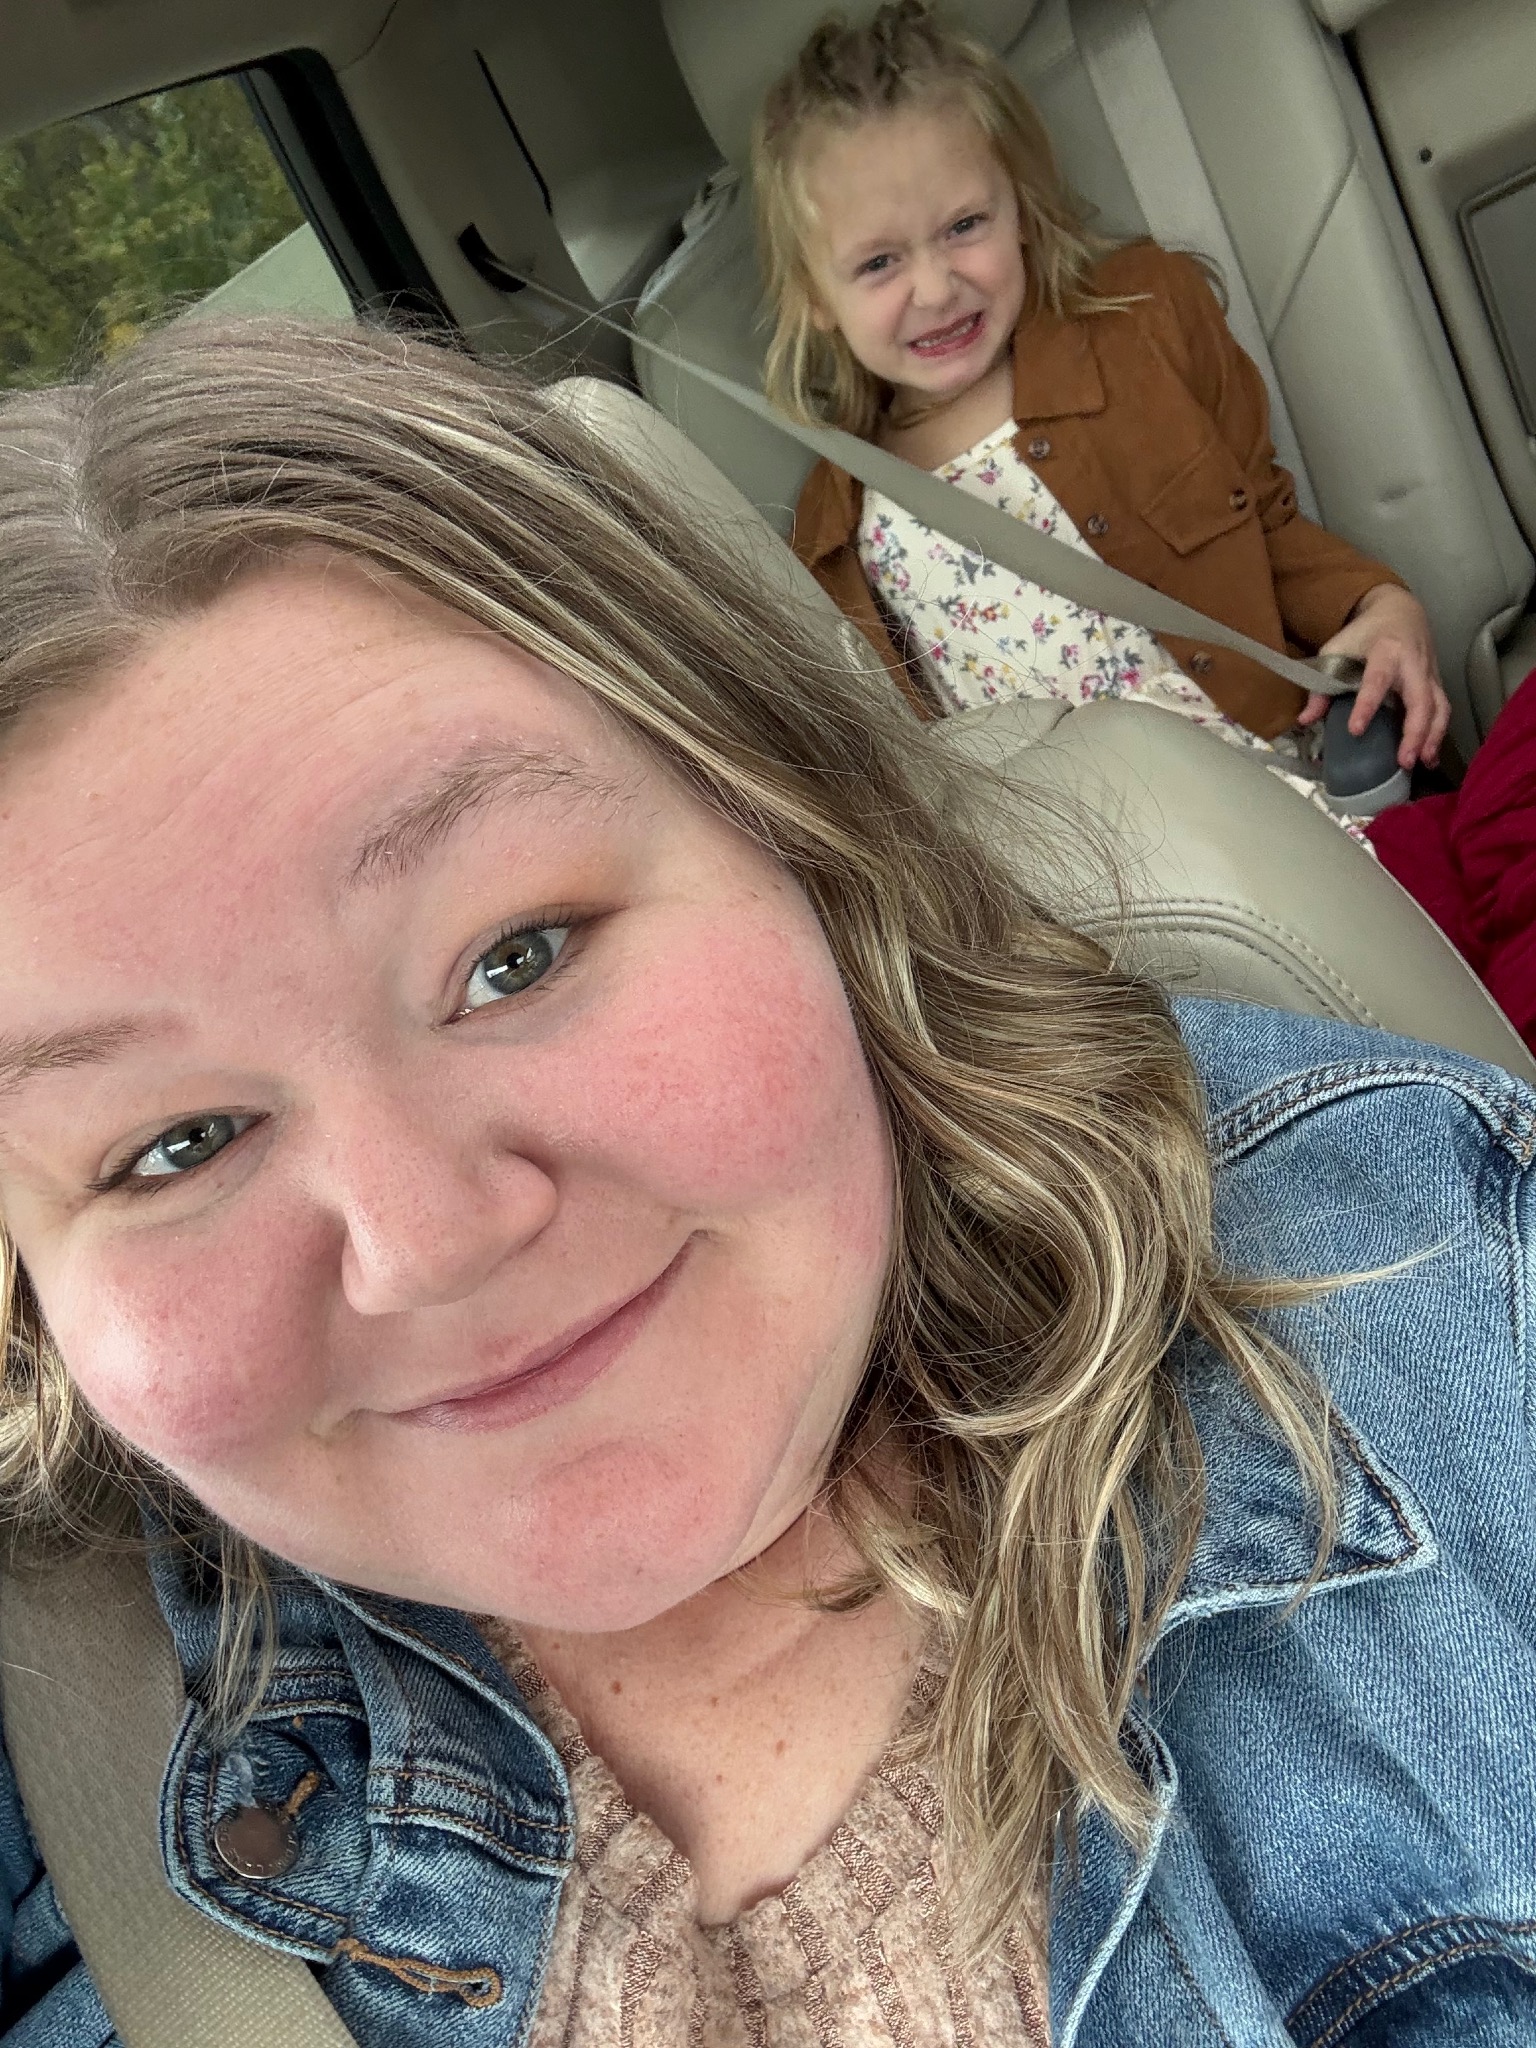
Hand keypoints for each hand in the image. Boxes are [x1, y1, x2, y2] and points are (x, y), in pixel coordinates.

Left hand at [1296, 584, 1450, 770]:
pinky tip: (1429, 758)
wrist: (1399, 611)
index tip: (1355, 729)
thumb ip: (1322, 685)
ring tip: (1422, 763)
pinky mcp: (1437, 683)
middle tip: (1404, 760)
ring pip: (1439, 706)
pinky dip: (1438, 734)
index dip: (1367, 705)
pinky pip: (1442, 710)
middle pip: (1420, 698)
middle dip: (1414, 731)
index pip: (1376, 680)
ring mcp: (1429, 673)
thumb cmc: (1364, 633)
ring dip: (1432, 737)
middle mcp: (1412, 663)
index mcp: (1384, 651)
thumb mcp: (1337, 649)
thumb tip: (1305, 720)